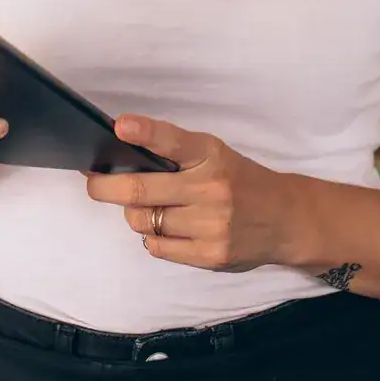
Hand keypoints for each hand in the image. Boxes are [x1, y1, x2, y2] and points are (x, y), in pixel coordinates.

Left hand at [84, 115, 297, 271]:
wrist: (286, 219)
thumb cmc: (240, 181)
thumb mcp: (216, 155)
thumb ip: (176, 156)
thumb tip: (123, 161)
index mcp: (212, 155)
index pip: (173, 141)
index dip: (144, 132)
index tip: (119, 126)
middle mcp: (211, 189)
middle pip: (141, 190)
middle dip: (106, 187)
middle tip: (93, 182)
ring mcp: (211, 224)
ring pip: (145, 221)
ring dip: (135, 214)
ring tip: (146, 207)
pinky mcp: (210, 255)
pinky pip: (158, 247)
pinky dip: (154, 236)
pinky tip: (167, 228)